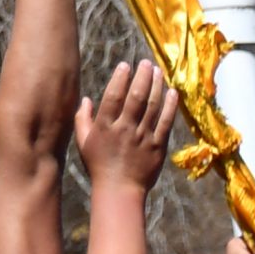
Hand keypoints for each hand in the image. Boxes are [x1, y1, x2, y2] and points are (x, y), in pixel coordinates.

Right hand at [75, 61, 178, 192]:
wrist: (119, 191)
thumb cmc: (99, 165)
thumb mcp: (83, 143)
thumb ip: (82, 120)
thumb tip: (85, 99)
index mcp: (106, 127)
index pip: (114, 96)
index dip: (120, 79)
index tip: (126, 65)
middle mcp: (125, 129)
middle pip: (136, 97)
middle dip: (142, 76)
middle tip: (146, 62)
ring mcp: (143, 137)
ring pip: (152, 106)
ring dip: (156, 86)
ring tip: (158, 71)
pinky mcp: (158, 146)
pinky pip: (166, 122)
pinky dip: (170, 106)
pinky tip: (172, 92)